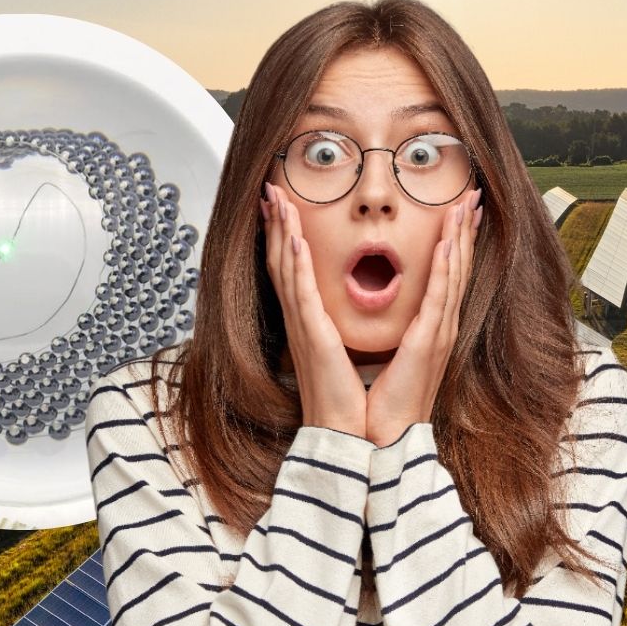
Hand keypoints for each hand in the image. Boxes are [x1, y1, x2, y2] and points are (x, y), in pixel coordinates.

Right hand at [263, 181, 368, 436]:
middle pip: (283, 261)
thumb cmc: (355, 401)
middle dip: (277, 223)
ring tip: (276, 200)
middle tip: (271, 190)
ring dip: (282, 232)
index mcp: (313, 323)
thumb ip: (346, 331)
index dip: (287, 235)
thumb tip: (352, 316)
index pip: (295, 269)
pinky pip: (301, 296)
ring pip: (287, 269)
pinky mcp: (312, 338)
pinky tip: (295, 242)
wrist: (352, 435)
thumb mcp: (353, 355)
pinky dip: (296, 267)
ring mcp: (304, 327)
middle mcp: (303, 320)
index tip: (284, 206)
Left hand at [365, 186, 480, 446]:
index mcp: (430, 329)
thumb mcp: (385, 358)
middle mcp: (440, 327)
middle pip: (457, 268)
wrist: (383, 438)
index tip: (457, 213)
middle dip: (464, 230)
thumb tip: (381, 316)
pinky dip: (445, 267)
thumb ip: (390, 334)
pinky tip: (447, 242)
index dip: (454, 242)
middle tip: (472, 195)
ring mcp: (438, 334)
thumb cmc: (380, 403)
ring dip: (459, 237)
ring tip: (463, 205)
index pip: (446, 276)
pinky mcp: (429, 342)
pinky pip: (439, 297)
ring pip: (453, 275)